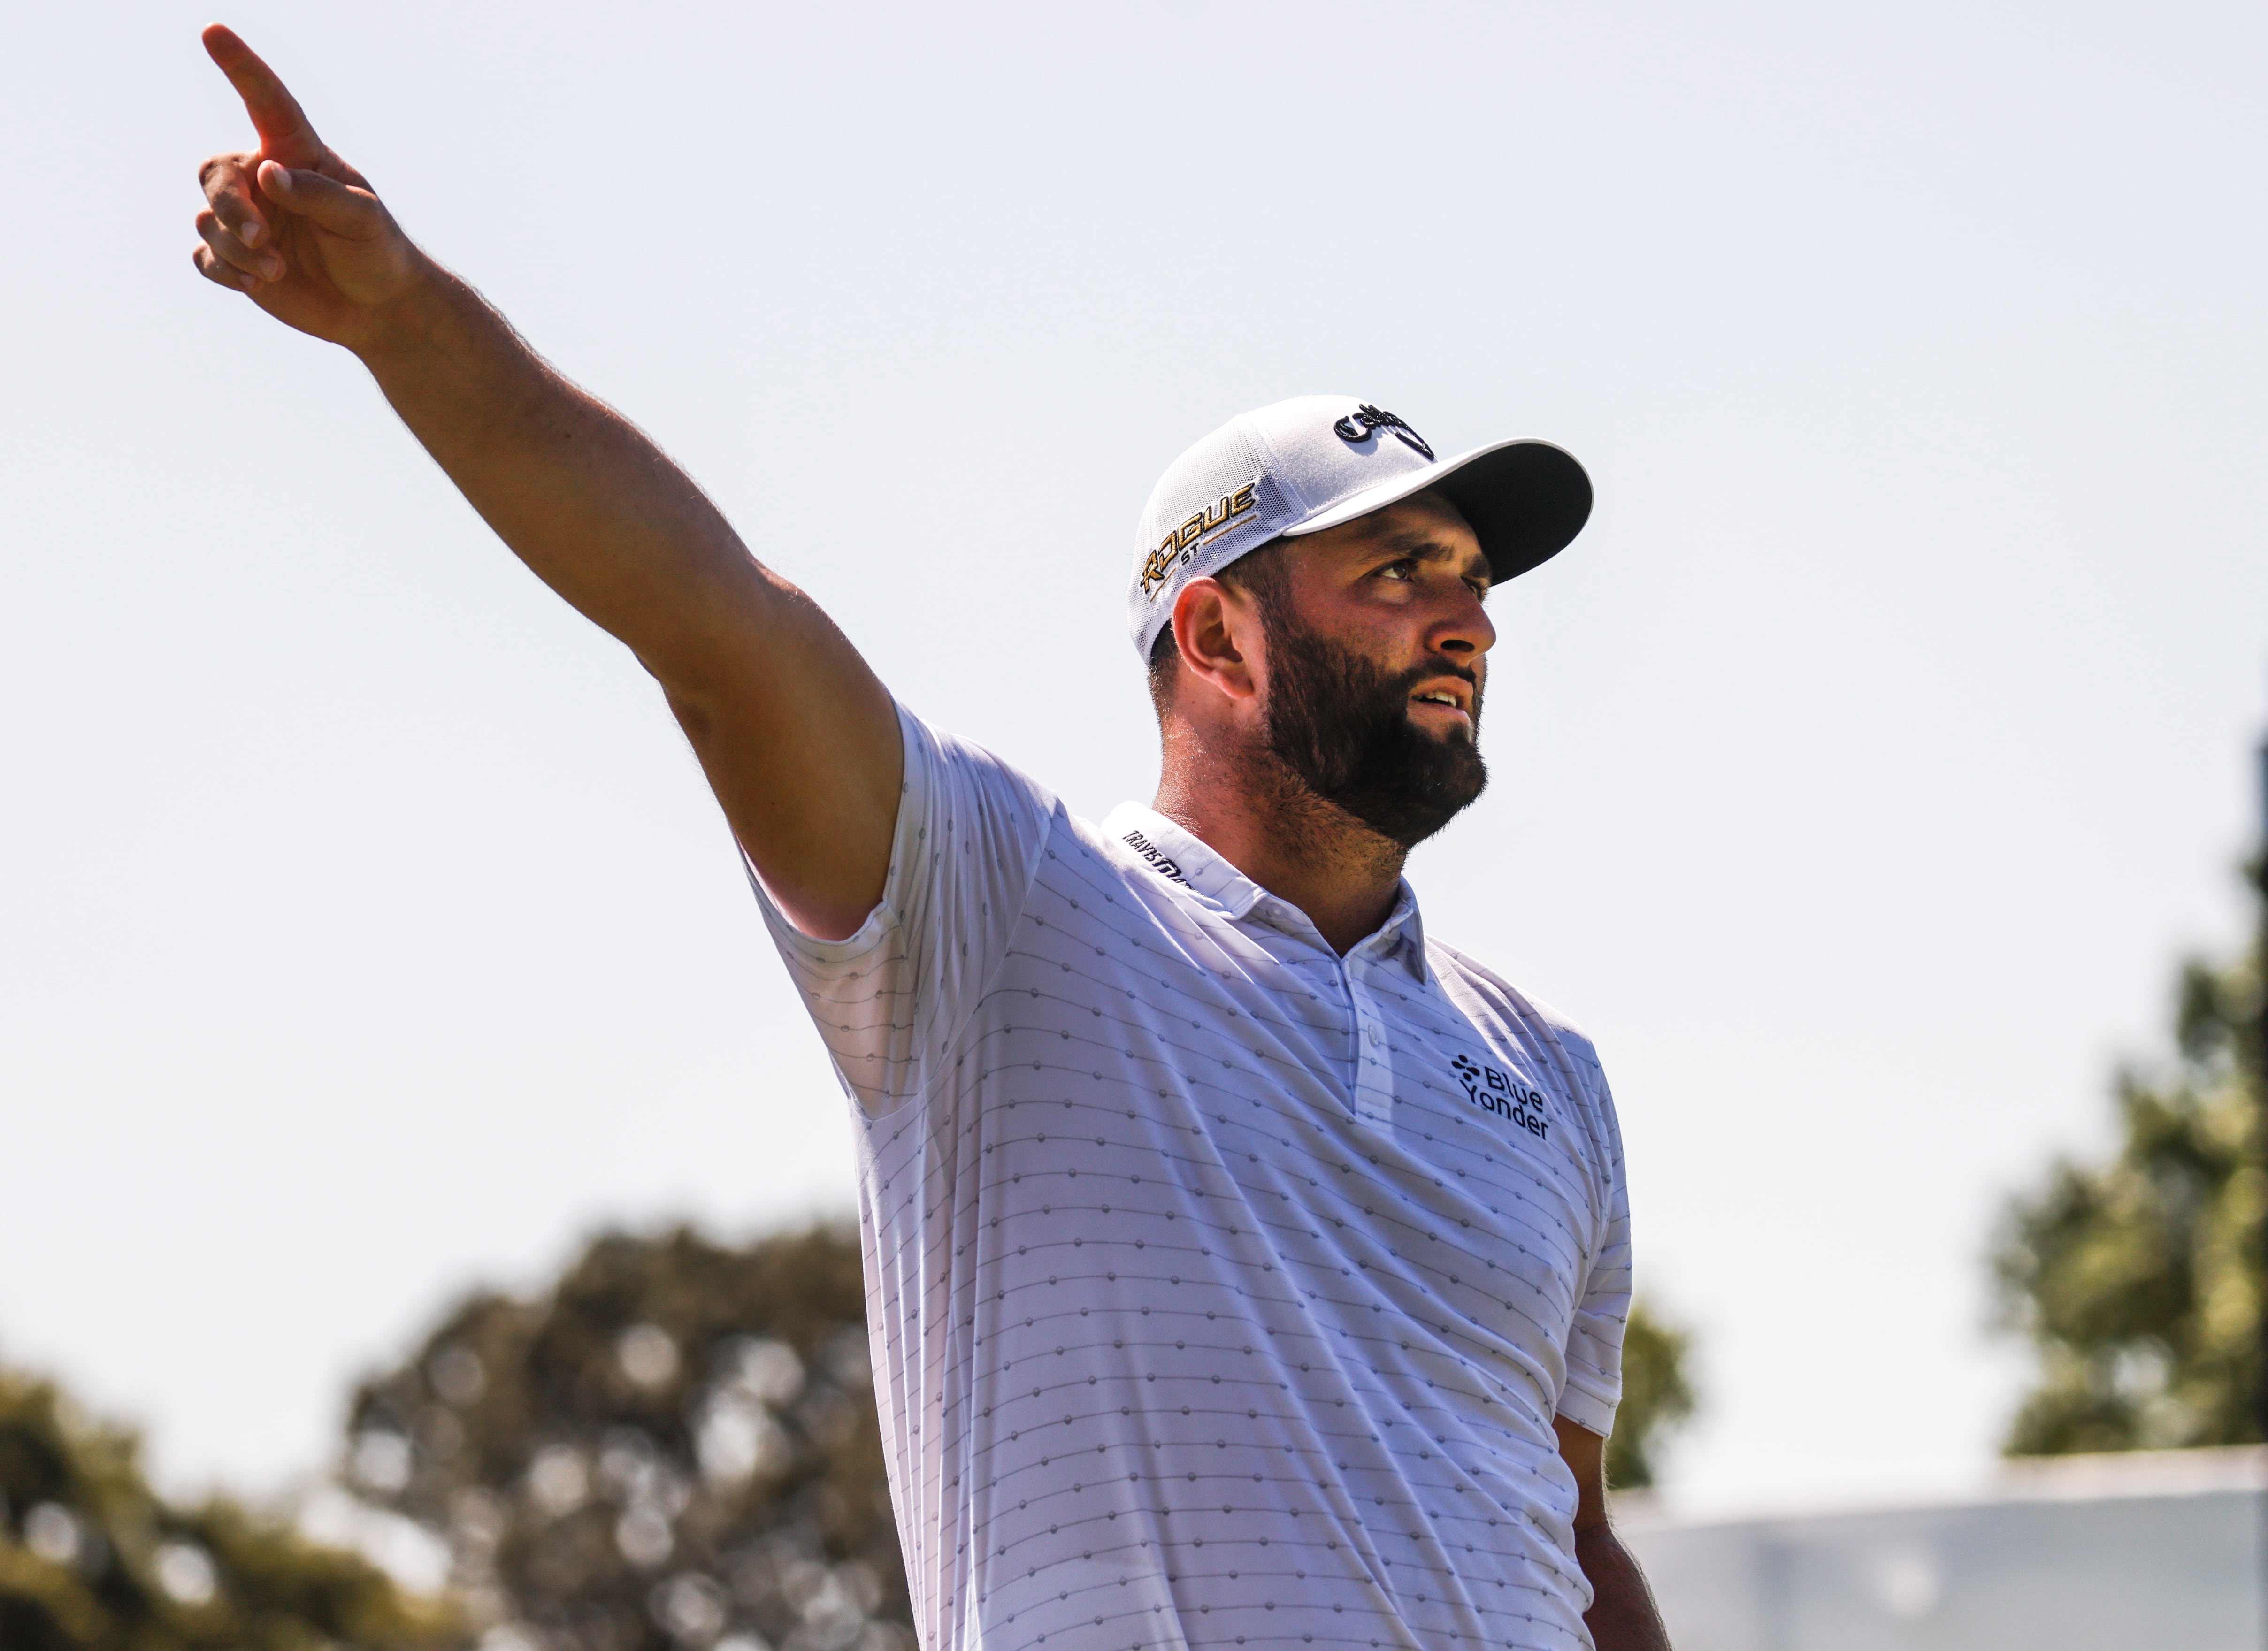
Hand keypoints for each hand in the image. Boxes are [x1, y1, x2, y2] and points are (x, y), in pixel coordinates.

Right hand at [192, 25, 421, 348]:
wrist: (378, 309)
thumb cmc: (378, 252)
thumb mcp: (363, 218)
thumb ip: (317, 192)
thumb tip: (266, 174)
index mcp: (297, 154)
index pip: (266, 102)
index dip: (241, 67)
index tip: (213, 31)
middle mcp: (264, 181)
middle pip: (216, 175)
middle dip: (232, 206)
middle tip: (263, 238)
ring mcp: (249, 220)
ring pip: (209, 220)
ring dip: (238, 248)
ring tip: (278, 268)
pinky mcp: (237, 259)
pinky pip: (204, 256)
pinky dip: (225, 270)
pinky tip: (257, 284)